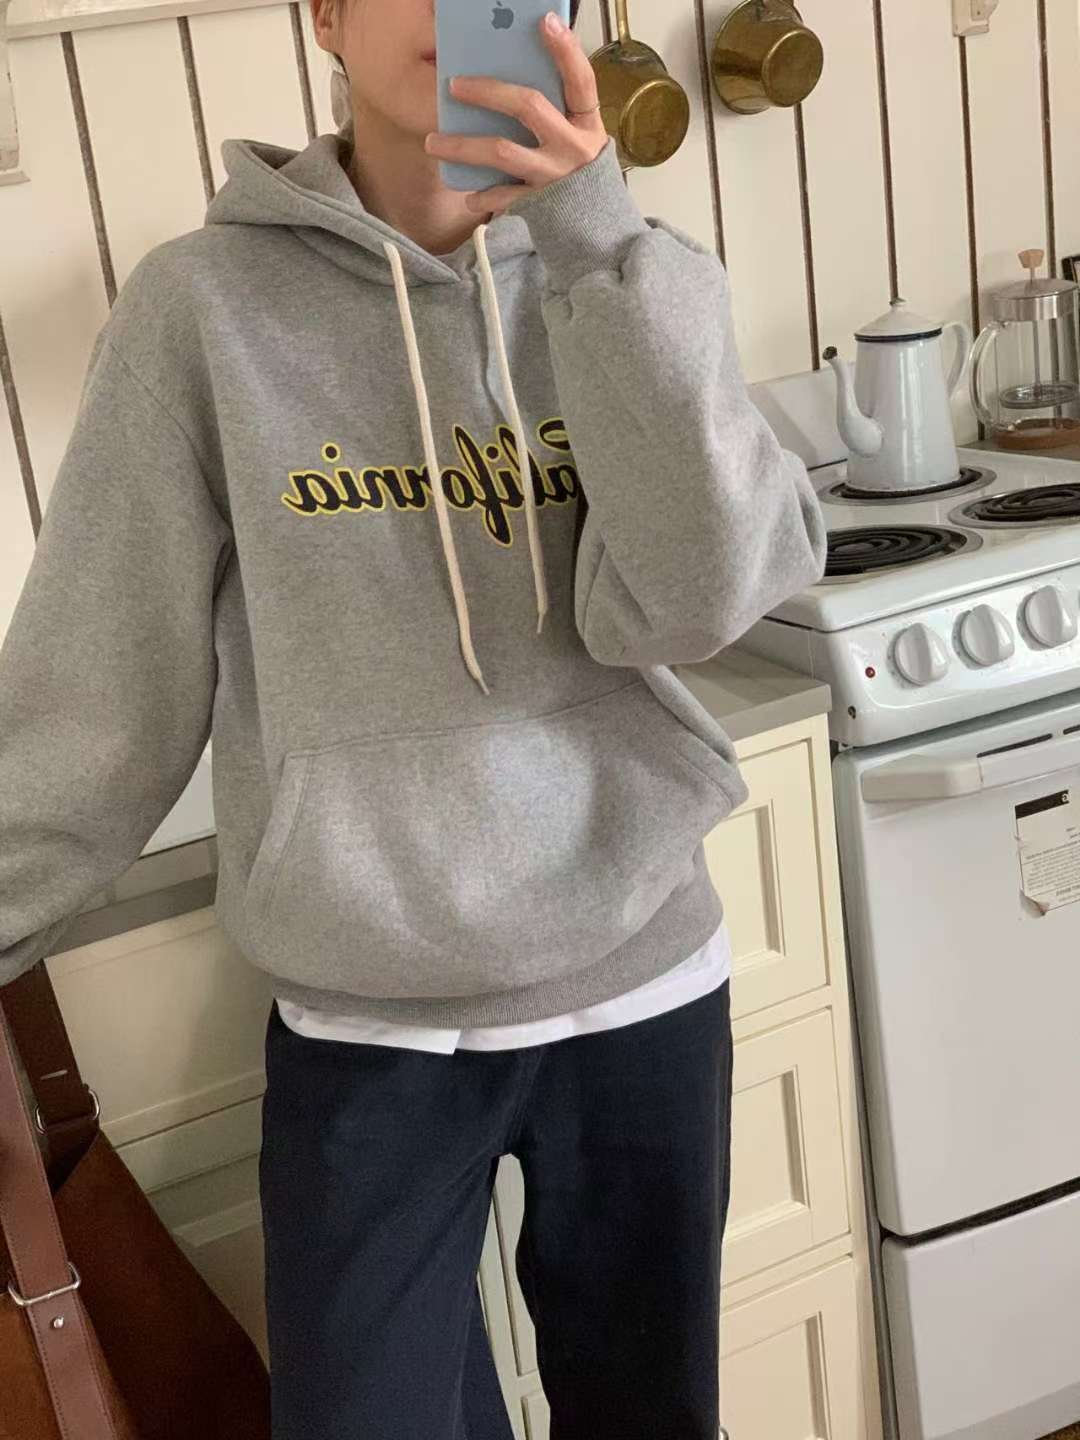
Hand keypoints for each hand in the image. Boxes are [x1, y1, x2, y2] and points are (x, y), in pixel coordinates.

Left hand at [424, 10, 607, 214]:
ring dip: (463, 147)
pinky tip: (466, 193)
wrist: (597, 226)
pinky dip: (482, 197)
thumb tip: (515, 72)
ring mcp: (555, 176)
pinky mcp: (541, 204)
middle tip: (454, 85)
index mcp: (586, 123)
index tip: (545, 21)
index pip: (580, 80)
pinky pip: (503, 198)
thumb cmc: (580, 171)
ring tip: (433, 143)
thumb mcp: (578, 135)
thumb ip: (556, 109)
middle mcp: (573, 147)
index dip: (566, 50)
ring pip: (503, 153)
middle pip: (528, 106)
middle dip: (488, 92)